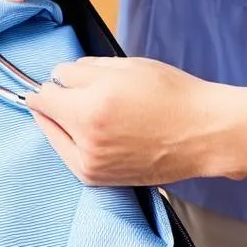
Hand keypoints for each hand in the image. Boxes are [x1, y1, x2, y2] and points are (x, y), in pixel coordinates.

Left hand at [25, 56, 242, 186]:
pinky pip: (70, 155)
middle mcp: (86, 142)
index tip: (59, 81)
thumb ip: (81, 70)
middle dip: (58, 101)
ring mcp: (91, 166)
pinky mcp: (99, 179)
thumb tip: (58, 77)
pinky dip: (75, 141)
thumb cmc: (172, 96)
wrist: (203, 134)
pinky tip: (98, 130)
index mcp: (90, 110)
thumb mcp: (124, 67)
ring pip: (56, 136)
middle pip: (46, 116)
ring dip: (65, 123)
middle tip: (81, 93)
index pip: (43, 95)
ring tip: (96, 112)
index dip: (53, 82)